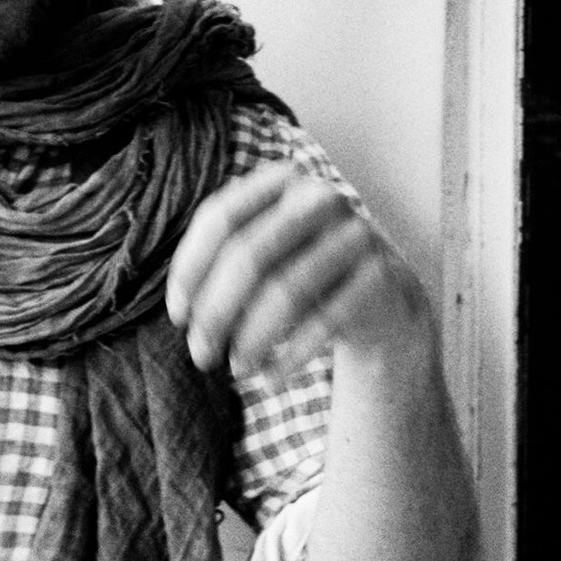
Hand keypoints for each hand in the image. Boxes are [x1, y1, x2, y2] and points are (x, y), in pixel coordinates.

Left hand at [165, 162, 427, 379]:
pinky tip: (269, 378)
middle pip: (251, 255)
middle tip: (200, 354)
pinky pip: (326, 319)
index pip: (221, 217)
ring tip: (235, 369)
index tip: (178, 315)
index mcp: (281, 181)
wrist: (381, 293)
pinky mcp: (380, 275)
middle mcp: (320, 197)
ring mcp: (355, 233)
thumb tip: (184, 312)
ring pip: (288, 290)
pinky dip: (291, 356)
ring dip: (252, 339)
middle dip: (217, 311)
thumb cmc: (301, 270)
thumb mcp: (263, 253)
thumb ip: (220, 263)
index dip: (191, 268)